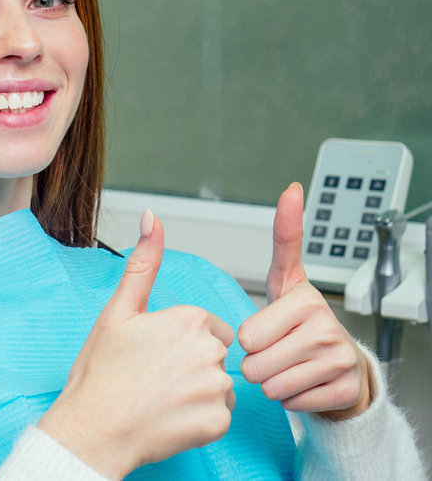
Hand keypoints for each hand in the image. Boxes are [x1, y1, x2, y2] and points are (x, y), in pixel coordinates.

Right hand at [39, 211, 235, 479]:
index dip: (177, 341)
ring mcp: (216, 388)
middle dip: (191, 364)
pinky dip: (199, 419)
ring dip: (197, 392)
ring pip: (219, 384)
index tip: (152, 355)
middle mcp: (209, 350)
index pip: (205, 326)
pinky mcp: (218, 422)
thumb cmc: (101, 373)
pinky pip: (219, 415)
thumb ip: (144, 263)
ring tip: (160, 399)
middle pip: (214, 354)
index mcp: (188, 319)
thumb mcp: (118, 311)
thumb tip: (153, 217)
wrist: (92, 429)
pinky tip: (170, 418)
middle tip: (153, 378)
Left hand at [237, 183, 371, 419]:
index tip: (274, 318)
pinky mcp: (343, 390)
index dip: (251, 336)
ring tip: (288, 364)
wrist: (340, 364)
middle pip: (254, 362)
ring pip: (270, 385)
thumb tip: (292, 190)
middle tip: (275, 351)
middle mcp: (325, 326)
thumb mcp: (287, 278)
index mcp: (303, 299)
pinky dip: (289, 398)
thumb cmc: (300, 319)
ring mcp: (338, 359)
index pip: (248, 335)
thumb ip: (284, 238)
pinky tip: (303, 382)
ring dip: (271, 381)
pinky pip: (290, 402)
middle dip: (256, 362)